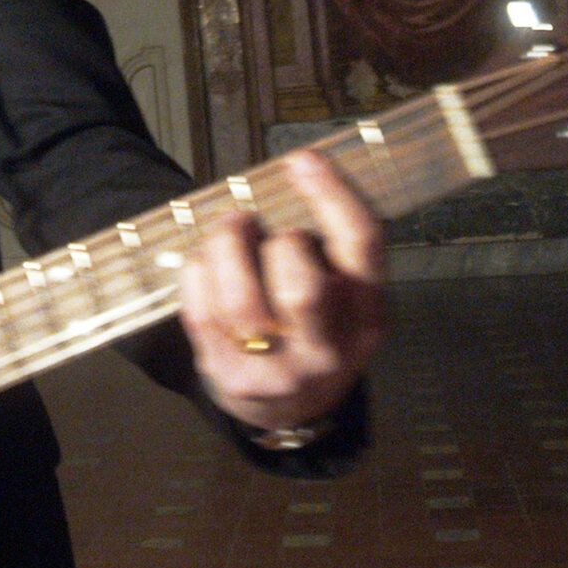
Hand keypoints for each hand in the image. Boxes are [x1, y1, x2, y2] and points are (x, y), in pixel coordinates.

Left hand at [178, 150, 388, 434]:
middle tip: (264, 227)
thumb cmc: (315, 324)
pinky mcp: (229, 376)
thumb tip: (297, 169)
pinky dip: (198, 270)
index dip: (331, 196)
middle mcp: (330, 350)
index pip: (361, 248)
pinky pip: (202, 311)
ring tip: (230, 229)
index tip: (302, 159)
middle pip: (303, 288)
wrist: (293, 408)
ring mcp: (277, 371)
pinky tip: (207, 262)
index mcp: (368, 315)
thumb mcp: (345, 291)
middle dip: (279, 242)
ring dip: (227, 247)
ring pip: (242, 302)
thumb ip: (329, 244)